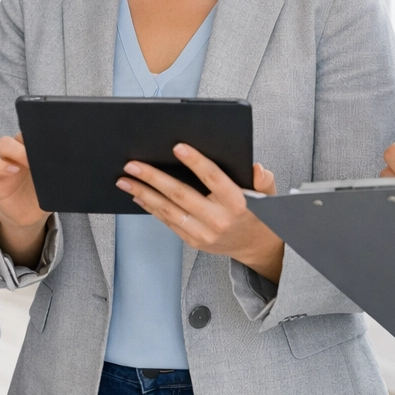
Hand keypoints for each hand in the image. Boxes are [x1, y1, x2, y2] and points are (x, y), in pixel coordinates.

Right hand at [0, 133, 50, 266]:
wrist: (30, 217)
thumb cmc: (45, 195)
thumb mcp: (57, 185)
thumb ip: (63, 173)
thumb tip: (80, 167)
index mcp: (36, 151)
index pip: (36, 132)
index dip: (41, 132)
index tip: (52, 140)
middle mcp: (20, 152)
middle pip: (19, 134)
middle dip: (28, 140)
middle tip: (39, 152)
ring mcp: (6, 162)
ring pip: (3, 143)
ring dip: (14, 149)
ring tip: (25, 162)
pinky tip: (12, 171)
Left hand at [117, 145, 283, 282]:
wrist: (256, 247)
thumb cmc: (258, 213)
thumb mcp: (269, 194)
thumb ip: (264, 179)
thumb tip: (256, 168)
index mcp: (237, 203)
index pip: (214, 178)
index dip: (196, 162)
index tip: (178, 147)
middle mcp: (218, 220)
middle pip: (181, 195)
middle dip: (154, 178)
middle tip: (134, 164)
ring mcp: (204, 233)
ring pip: (168, 210)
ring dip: (144, 193)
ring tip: (126, 180)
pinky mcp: (193, 241)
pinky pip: (168, 222)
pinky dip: (151, 208)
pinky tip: (138, 195)